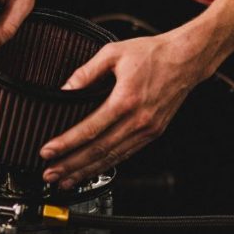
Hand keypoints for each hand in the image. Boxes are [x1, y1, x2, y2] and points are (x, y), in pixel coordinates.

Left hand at [39, 27, 221, 188]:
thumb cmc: (152, 53)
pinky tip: (92, 171)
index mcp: (125, 99)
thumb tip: (65, 88)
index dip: (66, 143)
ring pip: (112, 158)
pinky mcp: (153, 133)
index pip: (89, 129)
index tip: (47, 151)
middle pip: (98, 150)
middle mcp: (138, 120)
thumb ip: (86, 71)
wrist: (186, 58)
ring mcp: (147, 130)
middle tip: (50, 174)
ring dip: (86, 171)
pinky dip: (107, 166)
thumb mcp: (113, 53)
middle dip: (71, 165)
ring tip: (66, 180)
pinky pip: (126, 154)